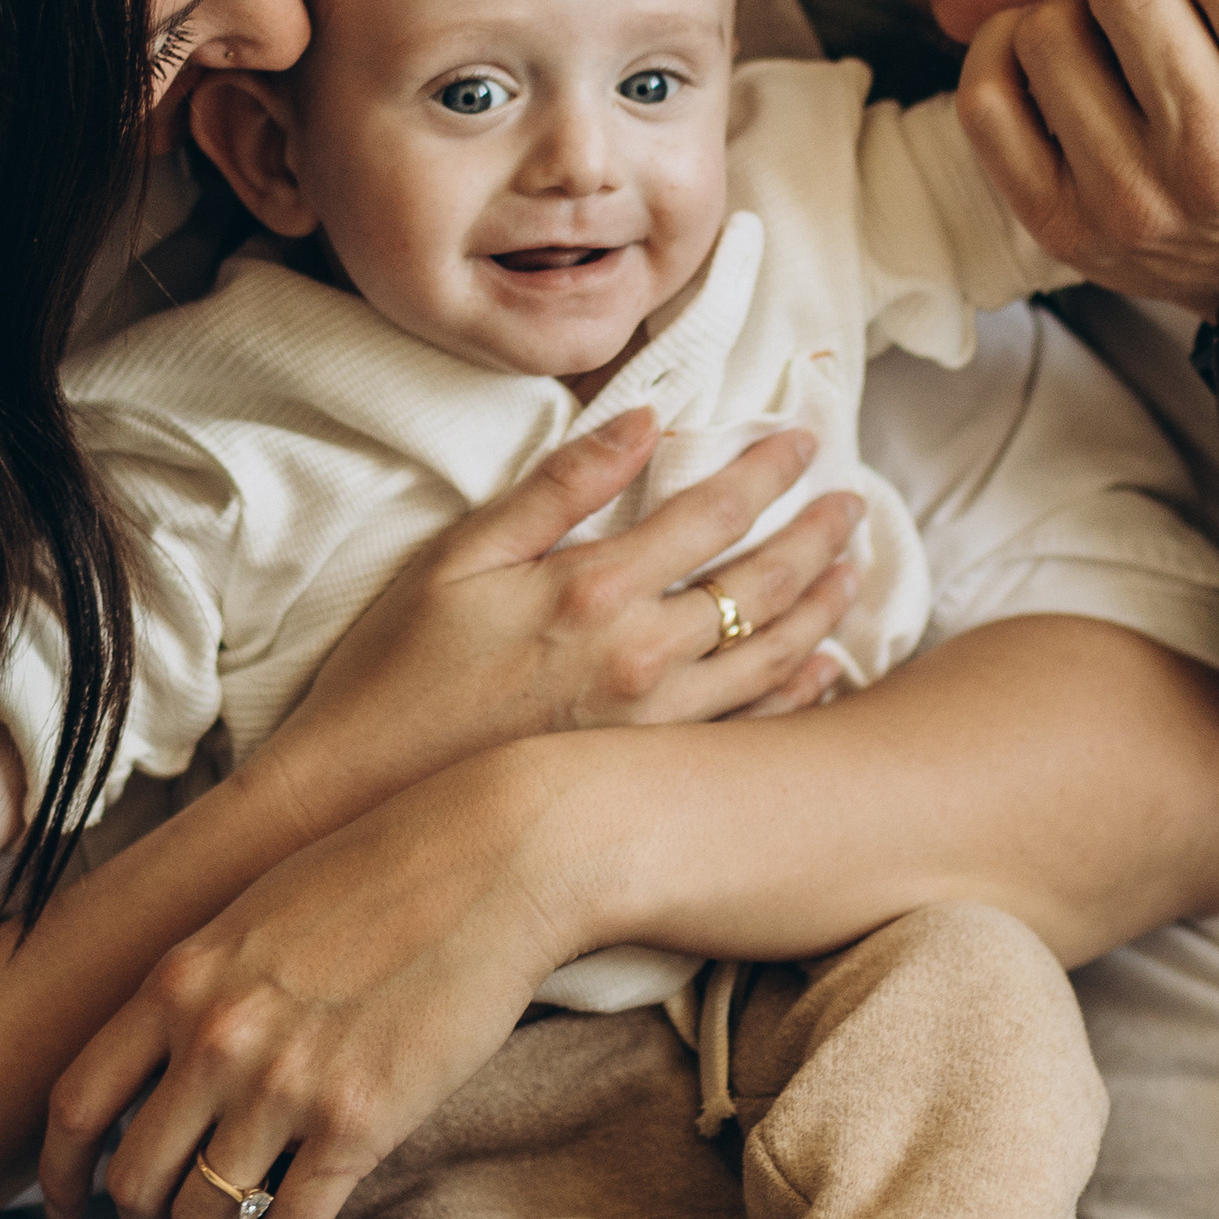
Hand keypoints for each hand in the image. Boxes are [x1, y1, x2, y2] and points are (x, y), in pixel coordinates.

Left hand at [41, 752, 562, 1218]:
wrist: (490, 858)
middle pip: (132, 1181)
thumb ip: (199, 987)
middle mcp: (214, 1039)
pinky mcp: (359, 1122)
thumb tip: (166, 1055)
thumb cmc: (379, 874)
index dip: (60, 1177)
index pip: (75, 1104)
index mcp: (177, 982)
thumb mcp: (252, 913)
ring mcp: (284, 1084)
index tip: (72, 1211)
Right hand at [267, 405, 861, 837]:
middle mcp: (642, 657)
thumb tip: (642, 419)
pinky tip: (822, 670)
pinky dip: (799, 694)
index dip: (768, 470)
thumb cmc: (400, 670)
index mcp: (595, 590)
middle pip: (763, 585)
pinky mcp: (650, 774)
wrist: (365, 799)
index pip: (713, 512)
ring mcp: (655, 725)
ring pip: (773, 658)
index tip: (804, 442)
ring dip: (825, 609)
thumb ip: (558, 487)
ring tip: (852, 573)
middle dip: (818, 536)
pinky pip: (751, 730)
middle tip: (853, 503)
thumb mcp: (462, 556)